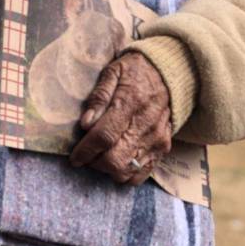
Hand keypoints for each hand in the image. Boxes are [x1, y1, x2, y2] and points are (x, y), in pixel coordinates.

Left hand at [69, 52, 172, 185]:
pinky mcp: (163, 147)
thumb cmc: (136, 71)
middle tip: (86, 156)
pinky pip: (143, 174)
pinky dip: (127, 175)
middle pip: (115, 160)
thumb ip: (99, 96)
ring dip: (109, 170)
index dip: (86, 151)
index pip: (104, 137)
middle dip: (94, 163)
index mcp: (129, 103)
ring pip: (127, 171)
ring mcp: (156, 139)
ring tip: (101, 158)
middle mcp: (145, 125)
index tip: (74, 158)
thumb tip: (85, 124)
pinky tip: (118, 163)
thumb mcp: (113, 71)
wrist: (170, 72)